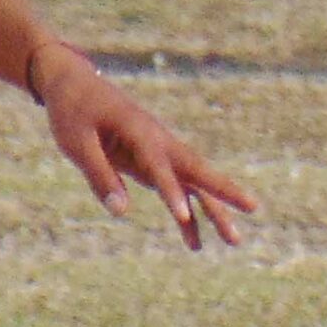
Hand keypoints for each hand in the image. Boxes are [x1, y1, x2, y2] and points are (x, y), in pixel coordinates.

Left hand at [32, 49, 256, 249]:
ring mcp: (157, 151)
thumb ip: (99, 175)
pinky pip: (175, 189)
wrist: (73, 84)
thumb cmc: (73, 110)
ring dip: (213, 209)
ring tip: (234, 241)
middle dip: (223, 192)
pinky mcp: (150, 162)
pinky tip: (194, 242)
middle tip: (253, 208)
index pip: (159, 165)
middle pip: (196, 169)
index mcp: (138, 130)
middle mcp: (157, 140)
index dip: (170, 191)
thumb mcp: (77, 142)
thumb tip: (122, 212)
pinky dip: (186, 213)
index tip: (182, 216)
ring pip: (193, 182)